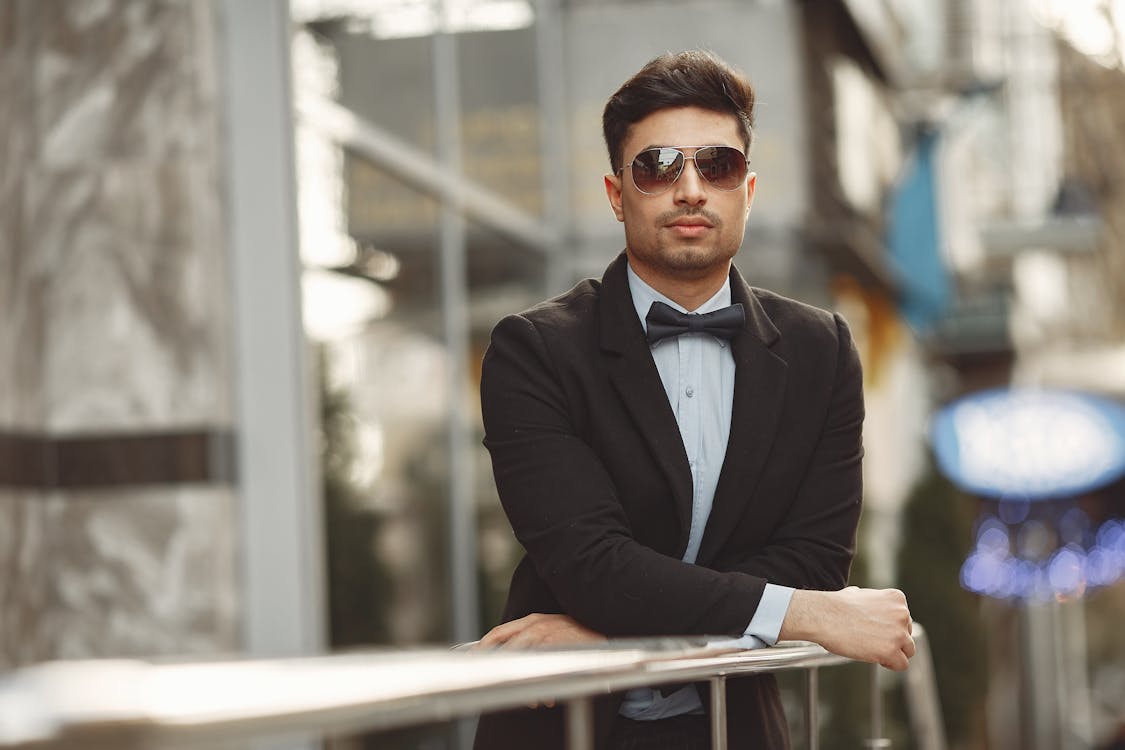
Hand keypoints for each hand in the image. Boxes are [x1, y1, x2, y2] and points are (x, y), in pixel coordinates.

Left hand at [474, 614, 605, 708]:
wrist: (604, 630)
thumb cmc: (576, 632)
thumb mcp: (549, 626)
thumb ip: (529, 635)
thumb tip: (507, 654)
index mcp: (532, 621)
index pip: (499, 632)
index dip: (483, 647)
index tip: (473, 659)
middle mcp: (536, 628)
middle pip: (507, 651)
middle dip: (499, 671)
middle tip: (494, 685)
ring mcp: (547, 640)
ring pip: (524, 666)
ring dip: (524, 687)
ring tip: (529, 700)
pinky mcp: (559, 653)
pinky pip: (544, 675)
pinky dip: (543, 691)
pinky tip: (546, 699)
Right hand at [780, 587, 914, 670]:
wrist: (824, 616)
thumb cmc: (836, 606)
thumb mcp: (860, 594)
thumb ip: (875, 603)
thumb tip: (874, 609)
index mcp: (896, 598)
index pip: (904, 619)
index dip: (889, 627)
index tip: (875, 629)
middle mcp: (902, 614)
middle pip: (908, 635)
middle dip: (893, 640)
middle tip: (871, 640)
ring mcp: (898, 633)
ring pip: (908, 651)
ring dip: (893, 652)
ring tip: (872, 649)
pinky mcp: (891, 650)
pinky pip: (902, 664)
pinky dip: (889, 664)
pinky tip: (874, 658)